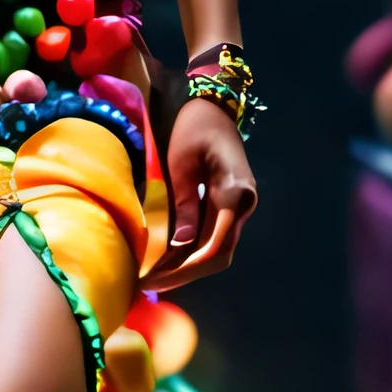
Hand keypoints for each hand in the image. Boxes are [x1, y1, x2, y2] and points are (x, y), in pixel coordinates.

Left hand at [151, 94, 256, 291]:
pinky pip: (211, 237)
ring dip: (186, 266)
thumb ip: (184, 203)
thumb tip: (182, 244)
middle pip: (218, 254)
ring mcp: (238, 208)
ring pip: (216, 250)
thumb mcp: (182, 162)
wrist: (213, 106)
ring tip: (151, 277)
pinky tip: (163, 261)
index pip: (216, 244)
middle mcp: (243, 205)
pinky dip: (189, 252)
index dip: (186, 267)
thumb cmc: (194, 126)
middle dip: (184, 274)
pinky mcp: (227, 208)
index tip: (157, 278)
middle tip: (147, 285)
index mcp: (235, 191)